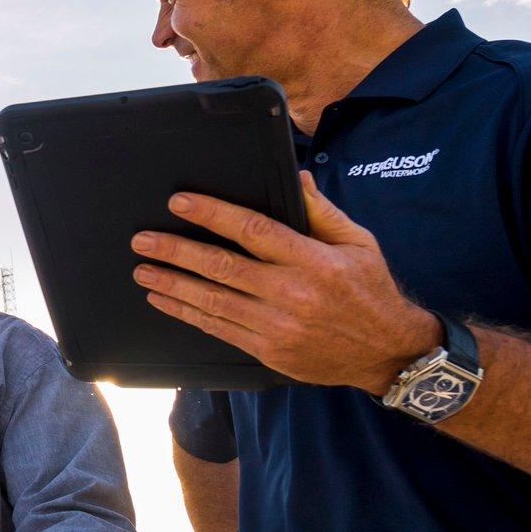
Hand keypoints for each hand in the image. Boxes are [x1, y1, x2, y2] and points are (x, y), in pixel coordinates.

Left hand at [131, 171, 440, 394]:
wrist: (387, 352)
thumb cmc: (371, 291)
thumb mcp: (358, 242)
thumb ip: (322, 211)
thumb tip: (296, 179)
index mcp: (312, 261)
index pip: (252, 230)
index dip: (212, 214)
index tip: (180, 202)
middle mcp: (291, 294)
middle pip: (220, 267)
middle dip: (175, 251)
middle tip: (143, 240)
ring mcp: (277, 326)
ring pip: (212, 301)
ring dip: (172, 283)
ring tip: (143, 269)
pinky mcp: (268, 351)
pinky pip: (218, 329)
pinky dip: (187, 313)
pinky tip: (166, 300)